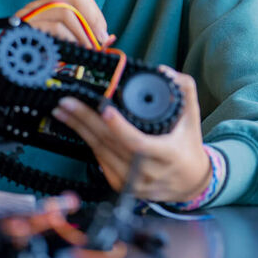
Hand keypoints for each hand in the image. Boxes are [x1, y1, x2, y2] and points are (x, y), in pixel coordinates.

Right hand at [15, 0, 115, 48]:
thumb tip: (106, 37)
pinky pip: (55, 27)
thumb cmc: (34, 55)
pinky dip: (69, 39)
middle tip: (98, 40)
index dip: (95, 14)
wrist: (3, 66)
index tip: (102, 34)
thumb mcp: (60, 43)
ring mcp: (31, 14)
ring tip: (86, 49)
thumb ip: (80, 36)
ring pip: (67, 12)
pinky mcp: (26, 27)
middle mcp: (39, 5)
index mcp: (48, 5)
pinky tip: (72, 50)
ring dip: (82, 34)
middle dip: (92, 18)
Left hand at [52, 66, 211, 202]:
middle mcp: (147, 172)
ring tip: (64, 111)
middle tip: (68, 102)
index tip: (104, 109)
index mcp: (166, 155)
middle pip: (110, 145)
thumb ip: (184, 91)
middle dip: (85, 121)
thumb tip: (163, 71)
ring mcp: (132, 183)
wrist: (190, 183)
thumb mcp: (193, 118)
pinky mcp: (122, 186)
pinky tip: (76, 127)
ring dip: (79, 130)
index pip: (138, 143)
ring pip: (101, 153)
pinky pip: (100, 161)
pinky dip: (88, 142)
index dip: (119, 127)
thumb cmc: (188, 147)